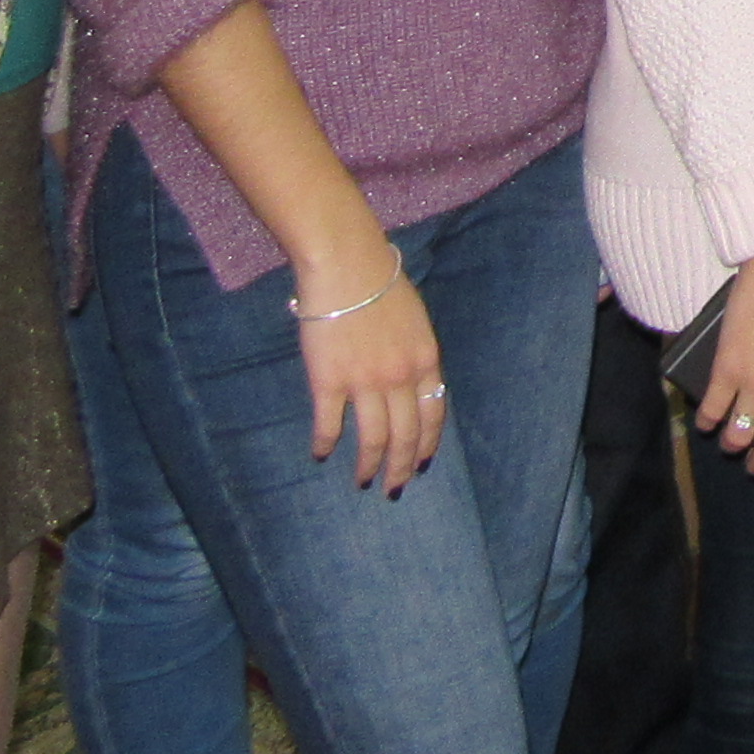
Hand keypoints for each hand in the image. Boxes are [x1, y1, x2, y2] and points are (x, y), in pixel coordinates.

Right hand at [294, 242, 444, 492]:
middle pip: (406, 435)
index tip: (423, 464)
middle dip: (402, 467)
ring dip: (368, 466)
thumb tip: (413, 383)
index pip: (433, 415)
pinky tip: (320, 455)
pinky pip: (328, 424)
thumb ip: (415, 354)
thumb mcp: (416, 319)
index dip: (428, 444)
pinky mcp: (329, 381)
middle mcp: (400, 378)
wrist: (347, 264)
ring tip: (363, 482)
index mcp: (426, 360)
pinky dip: (324, 443)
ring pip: (372, 439)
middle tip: (395, 489)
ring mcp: (365, 383)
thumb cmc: (381, 282)